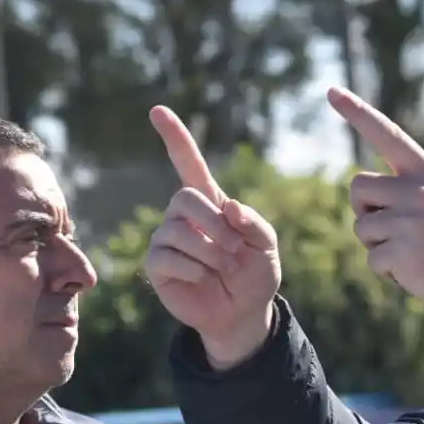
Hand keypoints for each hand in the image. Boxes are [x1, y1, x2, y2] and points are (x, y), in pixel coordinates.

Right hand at [145, 107, 281, 368]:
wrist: (244, 313)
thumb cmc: (255, 274)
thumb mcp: (267, 245)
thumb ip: (253, 222)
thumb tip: (228, 206)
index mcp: (210, 202)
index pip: (188, 163)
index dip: (175, 137)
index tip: (157, 110)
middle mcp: (182, 216)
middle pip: (185, 198)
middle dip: (215, 225)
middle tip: (235, 249)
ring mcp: (166, 239)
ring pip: (178, 232)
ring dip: (210, 252)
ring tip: (224, 267)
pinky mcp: (156, 266)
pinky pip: (167, 258)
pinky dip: (193, 270)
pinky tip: (204, 279)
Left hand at [327, 86, 423, 319]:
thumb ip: (414, 186)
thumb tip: (366, 190)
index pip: (387, 134)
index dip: (357, 112)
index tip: (331, 91)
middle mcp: (417, 190)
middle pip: (358, 186)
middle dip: (365, 209)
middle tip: (390, 228)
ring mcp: (408, 220)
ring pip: (362, 227)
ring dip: (378, 245)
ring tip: (412, 252)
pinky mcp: (401, 251)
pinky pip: (372, 259)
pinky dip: (387, 271)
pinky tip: (414, 271)